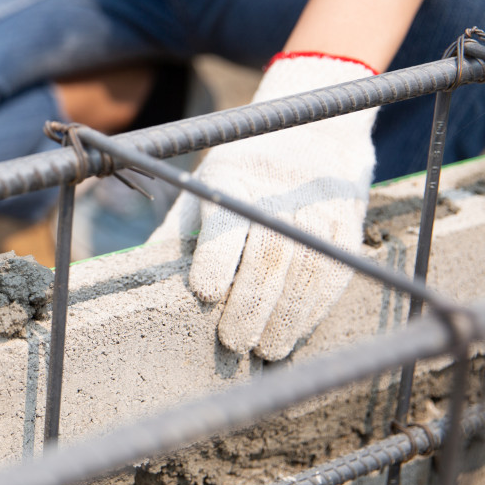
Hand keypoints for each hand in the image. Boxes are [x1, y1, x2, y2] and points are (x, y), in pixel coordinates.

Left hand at [149, 53, 378, 359]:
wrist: (315, 135)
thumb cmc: (241, 173)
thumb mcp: (203, 186)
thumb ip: (177, 232)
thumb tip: (137, 279)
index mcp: (234, 178)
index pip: (227, 222)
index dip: (217, 260)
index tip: (205, 294)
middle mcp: (280, 192)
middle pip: (268, 256)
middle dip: (251, 305)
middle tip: (235, 343)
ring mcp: (319, 208)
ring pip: (305, 271)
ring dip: (286, 318)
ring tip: (265, 349)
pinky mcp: (347, 225)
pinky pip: (332, 274)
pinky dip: (314, 310)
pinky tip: (295, 332)